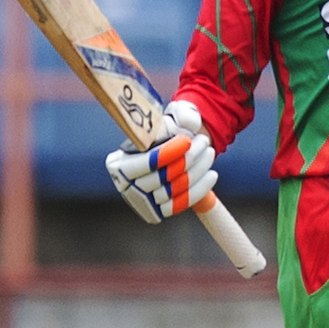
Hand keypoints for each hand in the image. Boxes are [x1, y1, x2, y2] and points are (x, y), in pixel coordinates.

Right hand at [105, 99, 217, 223]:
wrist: (172, 150)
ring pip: (173, 191)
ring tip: (210, 153)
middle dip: (188, 159)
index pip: (145, 162)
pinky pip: (179, 205)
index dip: (168, 153)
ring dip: (197, 172)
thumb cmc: (170, 130)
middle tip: (205, 142)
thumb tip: (189, 122)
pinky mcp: (157, 212)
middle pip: (161, 177)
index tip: (188, 140)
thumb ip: (183, 115)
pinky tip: (211, 175)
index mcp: (117, 162)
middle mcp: (125, 185)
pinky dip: (198, 190)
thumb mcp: (174, 116)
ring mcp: (141, 201)